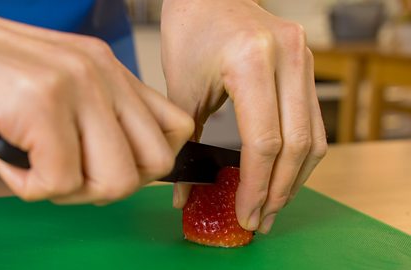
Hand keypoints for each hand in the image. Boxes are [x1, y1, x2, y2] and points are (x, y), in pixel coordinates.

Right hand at [0, 1, 192, 203]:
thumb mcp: (61, 96)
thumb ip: (100, 123)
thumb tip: (130, 171)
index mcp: (113, 71)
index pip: (177, 129)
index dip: (151, 163)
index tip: (108, 168)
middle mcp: (103, 72)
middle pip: (154, 164)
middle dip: (108, 186)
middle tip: (65, 173)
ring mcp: (75, 85)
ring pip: (115, 181)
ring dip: (70, 191)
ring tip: (34, 166)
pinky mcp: (40, 104)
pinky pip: (58, 183)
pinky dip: (27, 187)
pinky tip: (5, 158)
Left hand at [161, 0, 326, 232]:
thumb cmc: (189, 32)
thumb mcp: (183, 89)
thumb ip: (187, 143)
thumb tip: (187, 193)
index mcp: (251, 61)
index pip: (264, 142)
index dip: (256, 186)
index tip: (246, 214)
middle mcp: (288, 57)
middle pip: (297, 144)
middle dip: (279, 190)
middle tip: (262, 219)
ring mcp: (304, 57)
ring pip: (314, 136)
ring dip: (295, 177)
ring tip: (274, 204)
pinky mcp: (308, 62)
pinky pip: (312, 119)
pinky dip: (299, 153)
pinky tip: (283, 173)